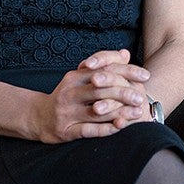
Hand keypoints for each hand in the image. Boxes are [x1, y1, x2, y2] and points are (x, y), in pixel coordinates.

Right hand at [36, 50, 150, 141]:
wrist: (38, 117)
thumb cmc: (68, 95)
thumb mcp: (82, 77)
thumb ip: (104, 66)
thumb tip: (125, 53)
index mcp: (76, 76)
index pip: (106, 69)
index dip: (127, 72)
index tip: (146, 76)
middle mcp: (70, 92)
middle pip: (102, 90)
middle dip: (125, 94)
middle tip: (142, 98)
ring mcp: (66, 112)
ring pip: (97, 111)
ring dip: (120, 112)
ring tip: (137, 113)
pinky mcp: (65, 131)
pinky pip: (88, 130)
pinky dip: (106, 129)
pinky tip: (120, 127)